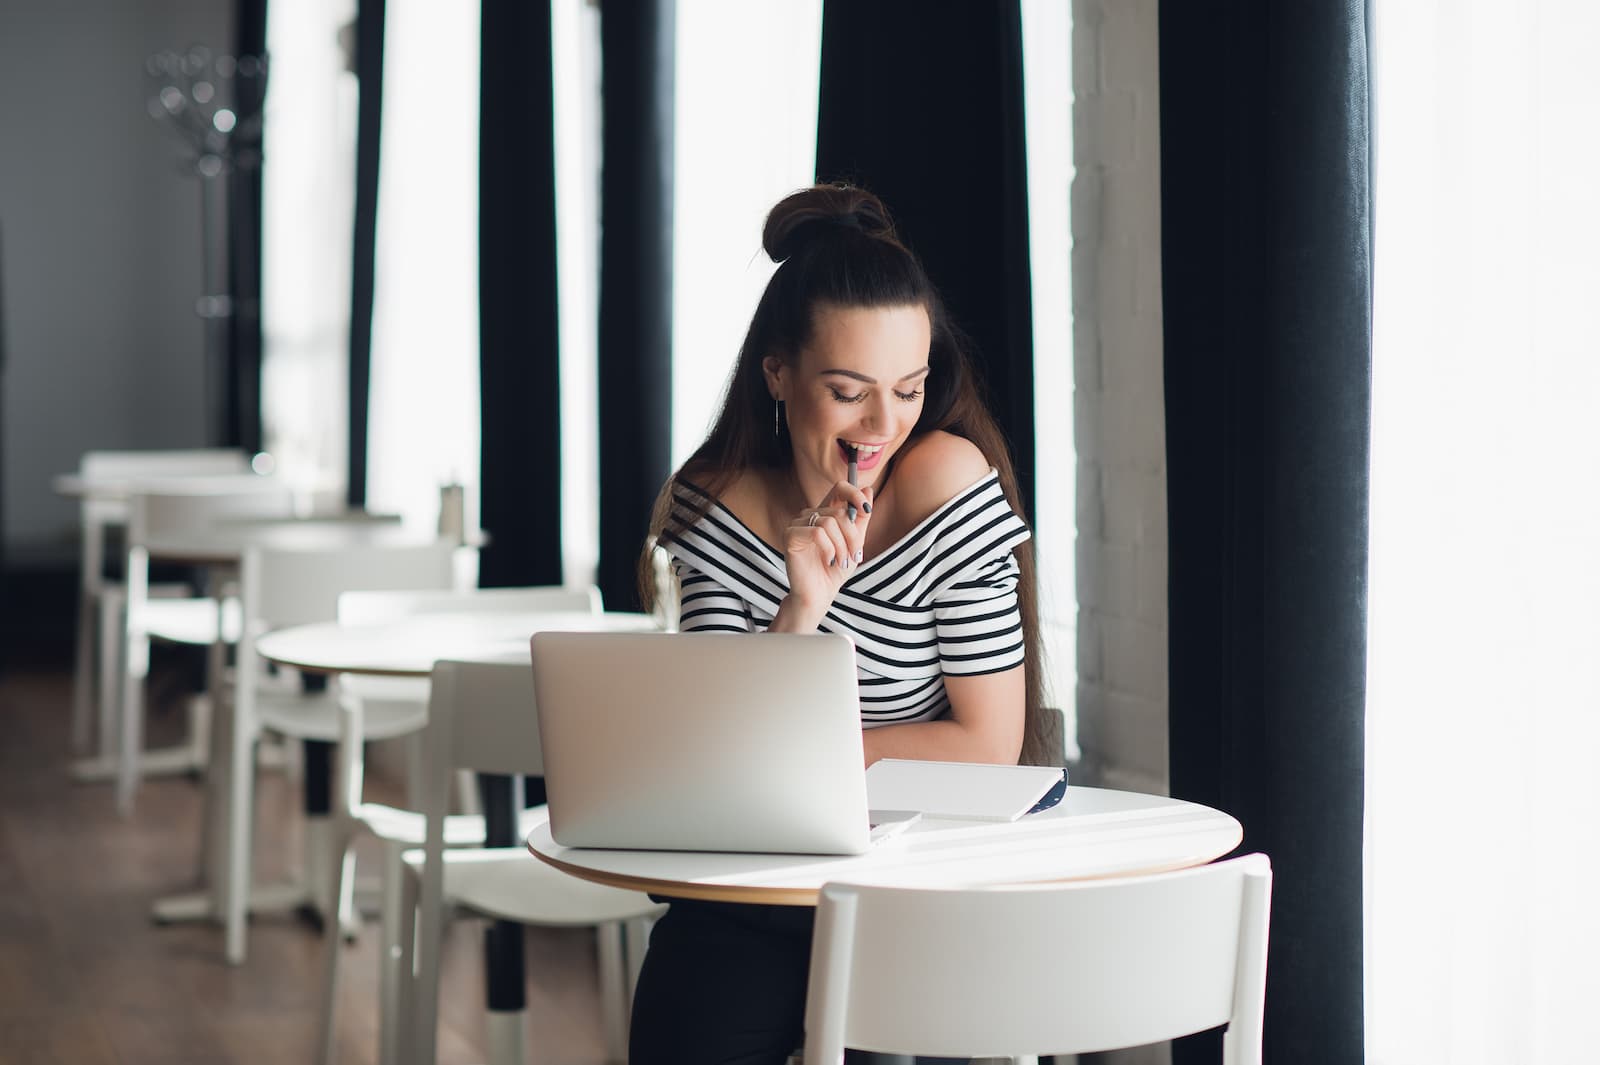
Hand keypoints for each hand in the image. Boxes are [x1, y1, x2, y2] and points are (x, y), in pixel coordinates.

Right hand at [780, 480, 872, 627]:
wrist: (819, 594)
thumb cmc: (835, 570)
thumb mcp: (855, 542)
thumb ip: (861, 517)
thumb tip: (868, 489)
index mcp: (826, 512)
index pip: (840, 488)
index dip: (854, 494)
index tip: (867, 509)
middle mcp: (810, 514)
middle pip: (839, 512)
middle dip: (853, 536)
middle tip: (855, 556)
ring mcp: (798, 523)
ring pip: (829, 523)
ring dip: (842, 546)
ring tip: (841, 562)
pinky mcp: (790, 535)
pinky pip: (817, 533)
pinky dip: (828, 549)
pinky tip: (828, 560)